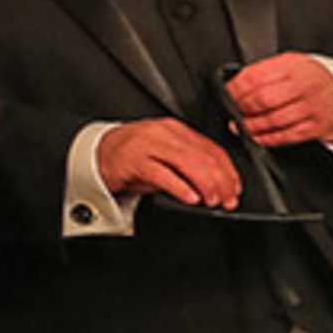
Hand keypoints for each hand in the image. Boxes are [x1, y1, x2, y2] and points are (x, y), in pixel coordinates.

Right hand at [93, 117, 240, 207]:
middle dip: (221, 182)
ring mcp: (149, 145)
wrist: (97, 153)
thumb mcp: (167, 158)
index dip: (229, 172)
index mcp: (177, 130)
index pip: (212, 149)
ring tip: (212, 201)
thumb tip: (221, 186)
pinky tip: (191, 198)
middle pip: (203, 157)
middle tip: (227, 200)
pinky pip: (162, 174)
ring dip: (206, 185)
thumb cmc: (135, 158)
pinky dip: (181, 188)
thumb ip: (192, 166)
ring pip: (188, 164)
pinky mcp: (134, 160)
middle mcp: (165, 134)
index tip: (235, 189)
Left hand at [224, 54, 332, 148]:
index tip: (227, 94)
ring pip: (273, 120)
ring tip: (242, 126)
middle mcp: (303, 86)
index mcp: (292, 66)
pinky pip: (287, 136)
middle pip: (263, 99)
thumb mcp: (291, 64)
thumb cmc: (311, 80)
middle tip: (235, 111)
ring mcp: (311, 108)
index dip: (235, 88)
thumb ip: (266, 72)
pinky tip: (258, 137)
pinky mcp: (317, 127)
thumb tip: (235, 86)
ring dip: (252, 126)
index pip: (255, 77)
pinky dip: (268, 139)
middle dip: (242, 108)